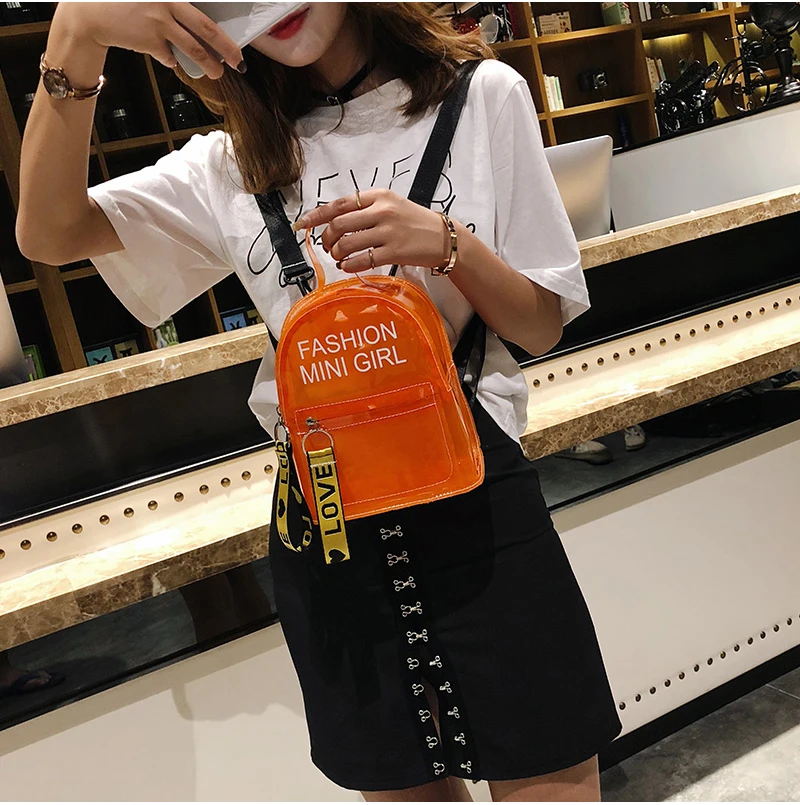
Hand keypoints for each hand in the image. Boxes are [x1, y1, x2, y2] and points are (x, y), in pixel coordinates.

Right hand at [52, 2, 242, 76]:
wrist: (88, 13)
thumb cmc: (119, 2)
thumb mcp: (149, 0)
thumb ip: (171, 8)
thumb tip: (190, 22)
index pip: (202, 11)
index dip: (219, 28)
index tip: (235, 40)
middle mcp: (167, 3)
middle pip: (206, 29)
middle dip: (226, 47)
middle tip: (238, 60)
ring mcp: (159, 23)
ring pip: (193, 49)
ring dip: (209, 64)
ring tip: (217, 72)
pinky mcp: (151, 42)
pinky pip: (170, 56)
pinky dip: (173, 59)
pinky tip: (171, 58)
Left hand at [293, 189, 450, 272]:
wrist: (443, 237)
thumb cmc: (414, 221)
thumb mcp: (391, 204)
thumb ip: (364, 208)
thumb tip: (333, 220)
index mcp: (378, 196)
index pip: (339, 204)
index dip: (317, 215)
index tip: (303, 224)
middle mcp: (382, 211)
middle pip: (339, 225)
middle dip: (326, 238)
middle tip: (327, 246)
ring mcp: (388, 232)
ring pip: (347, 244)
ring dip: (336, 253)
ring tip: (338, 257)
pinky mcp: (394, 252)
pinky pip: (361, 260)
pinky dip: (349, 265)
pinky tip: (348, 266)